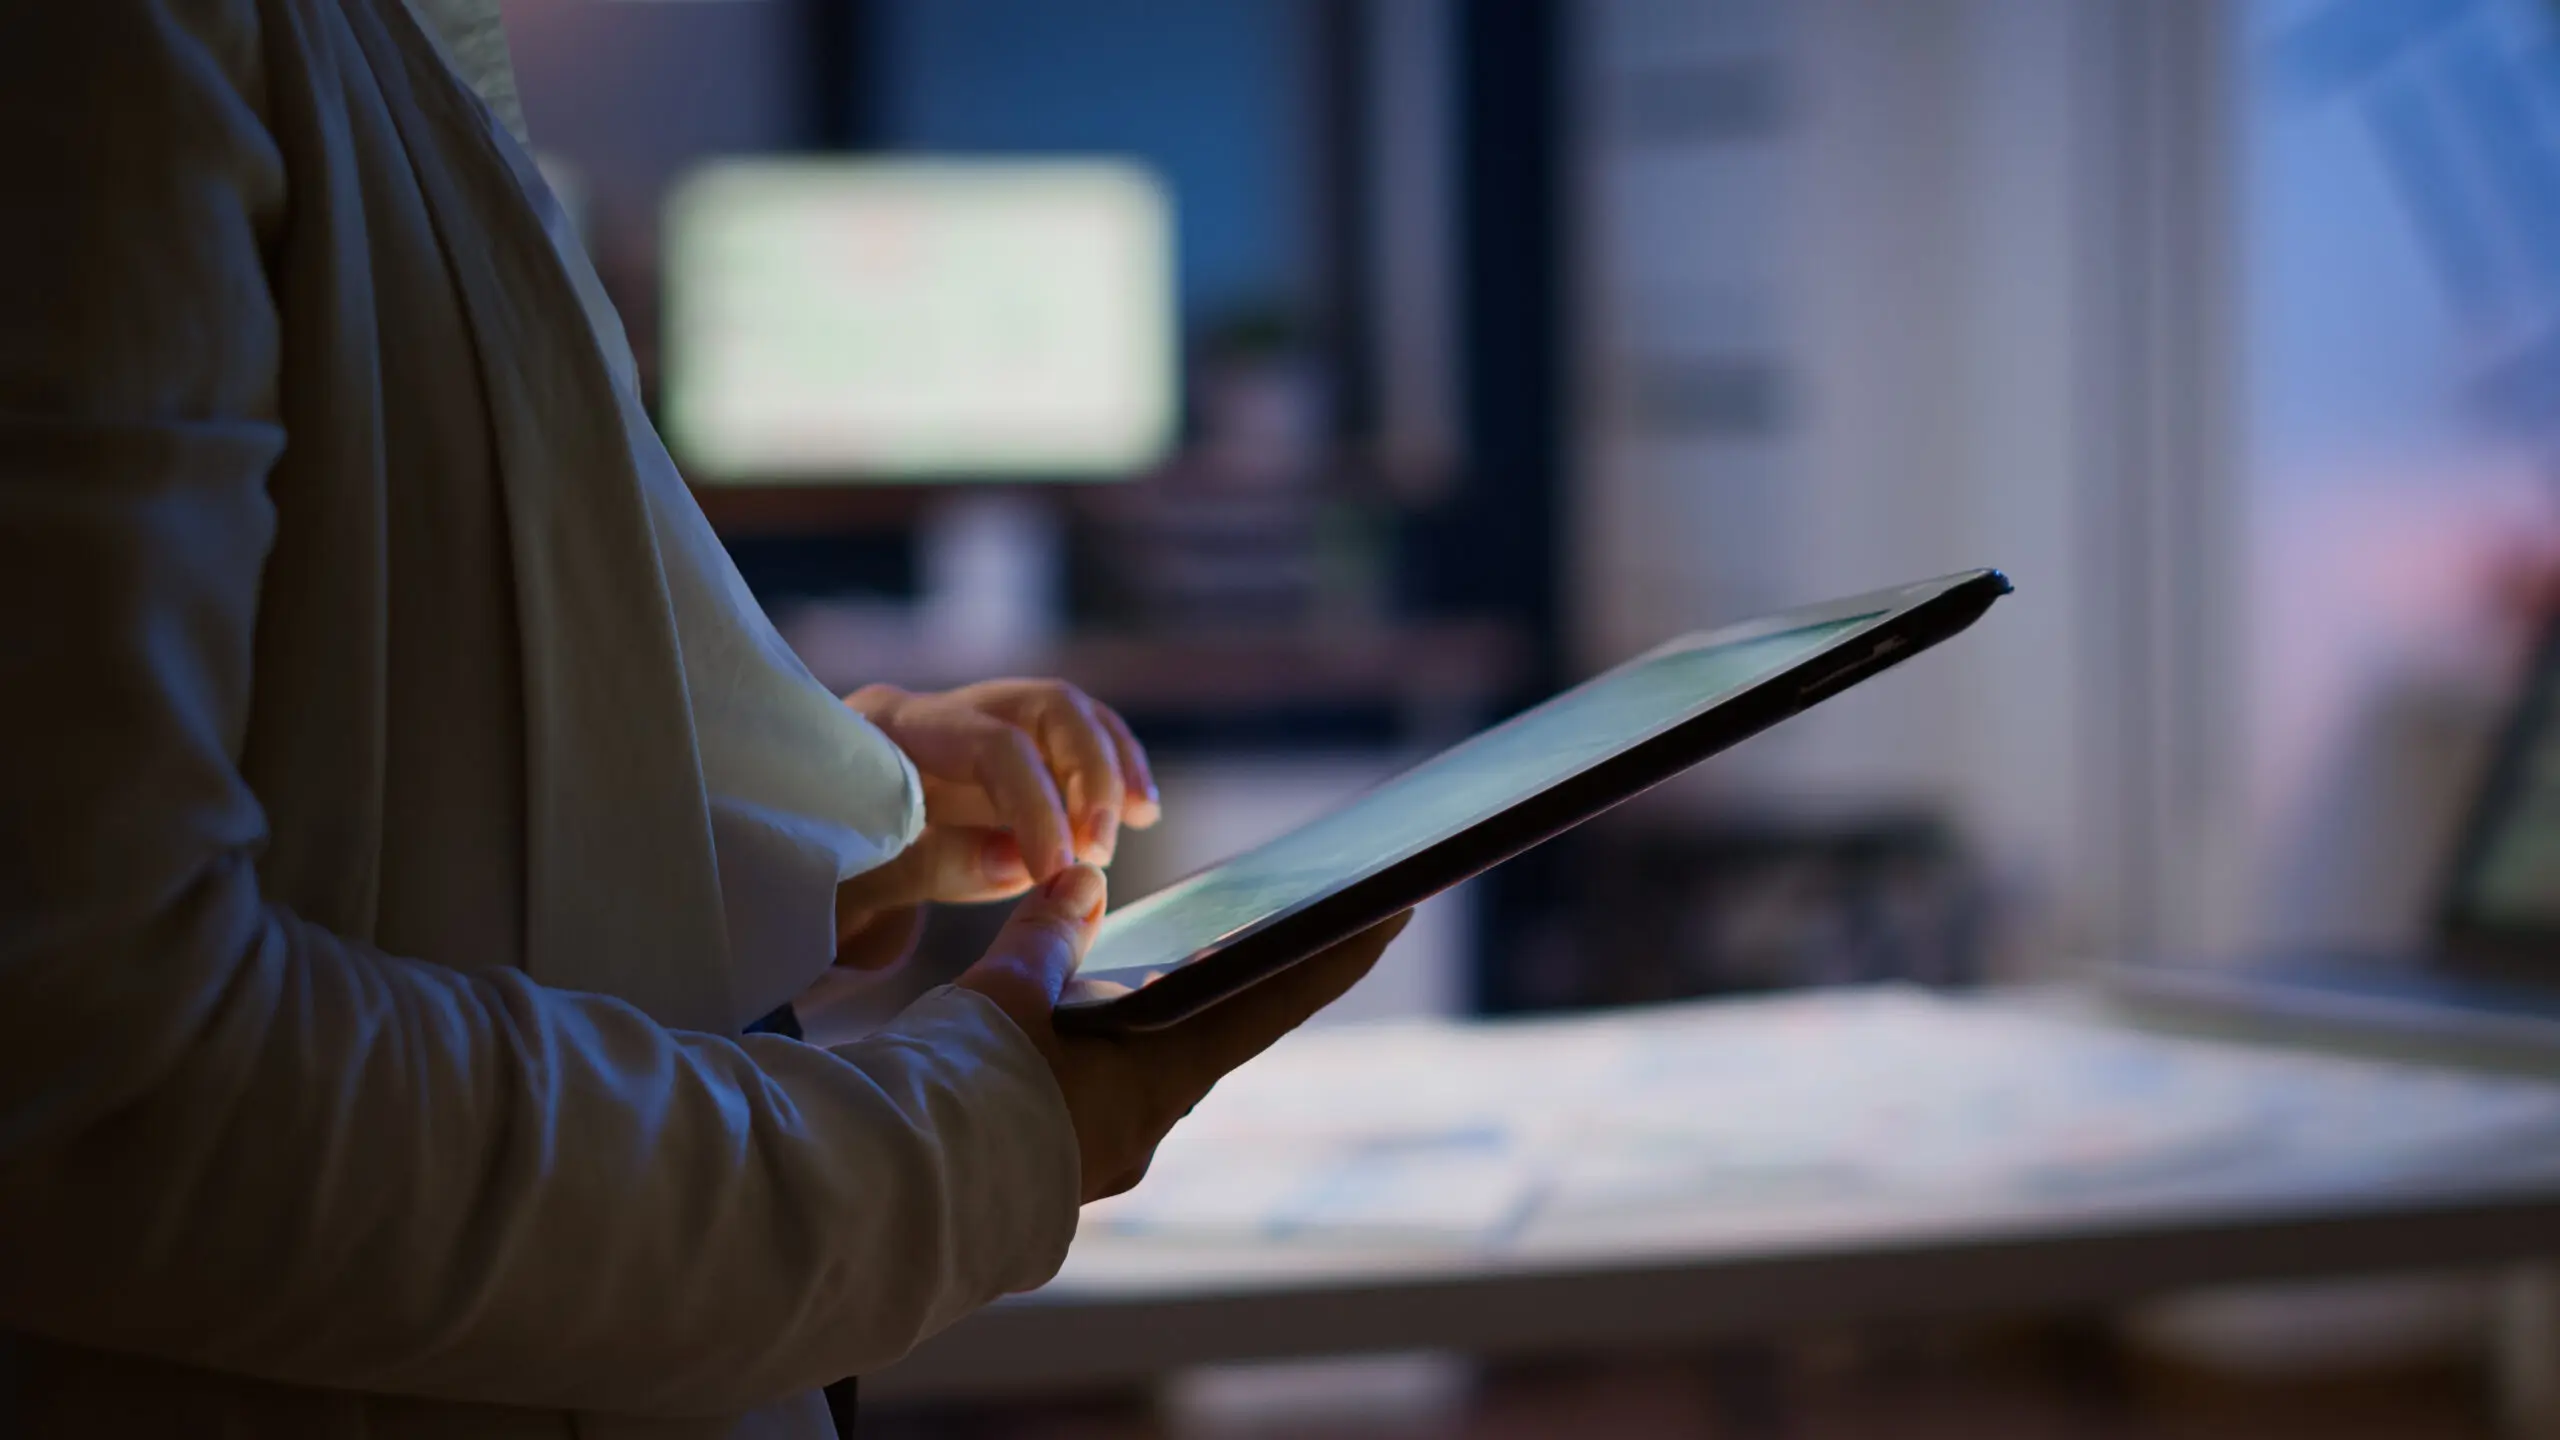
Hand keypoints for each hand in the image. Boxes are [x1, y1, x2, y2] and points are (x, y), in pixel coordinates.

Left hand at [827, 679, 1160, 970]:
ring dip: (1113, 762)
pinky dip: (1108, 767)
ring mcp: (969, 725)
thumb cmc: (809, 869)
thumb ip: (930, 865)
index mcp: (889, 731)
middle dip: (1091, 771)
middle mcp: (935, 711)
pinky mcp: (995, 751)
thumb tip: (1022, 864)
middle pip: (1042, 705)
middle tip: (1104, 847)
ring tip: (1142, 817)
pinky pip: (1066, 740)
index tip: (1063, 870)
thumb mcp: (850, 879)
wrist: (781, 859)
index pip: (993, 748)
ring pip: (1064, 714)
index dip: (1039, 807)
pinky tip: (1138, 810)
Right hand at [960, 865, 1412, 1202]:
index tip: (1392, 911)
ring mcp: (1102, 1159)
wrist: (887, 1200)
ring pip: (1143, 1072)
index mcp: (1158, 1078)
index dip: (1338, 954)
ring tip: (1128, 971)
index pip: (1276, 1001)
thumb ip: (1049, 934)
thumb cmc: (955, 1094)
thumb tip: (1081, 882)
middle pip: (1210, 1036)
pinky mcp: (1057, 1175)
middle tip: (1252, 923)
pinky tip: (1057, 1036)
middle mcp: (1146, 1126)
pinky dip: (1093, 1062)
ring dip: (1145, 1025)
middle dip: (1226, 982)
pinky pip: (1095, 1104)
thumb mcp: (1003, 993)